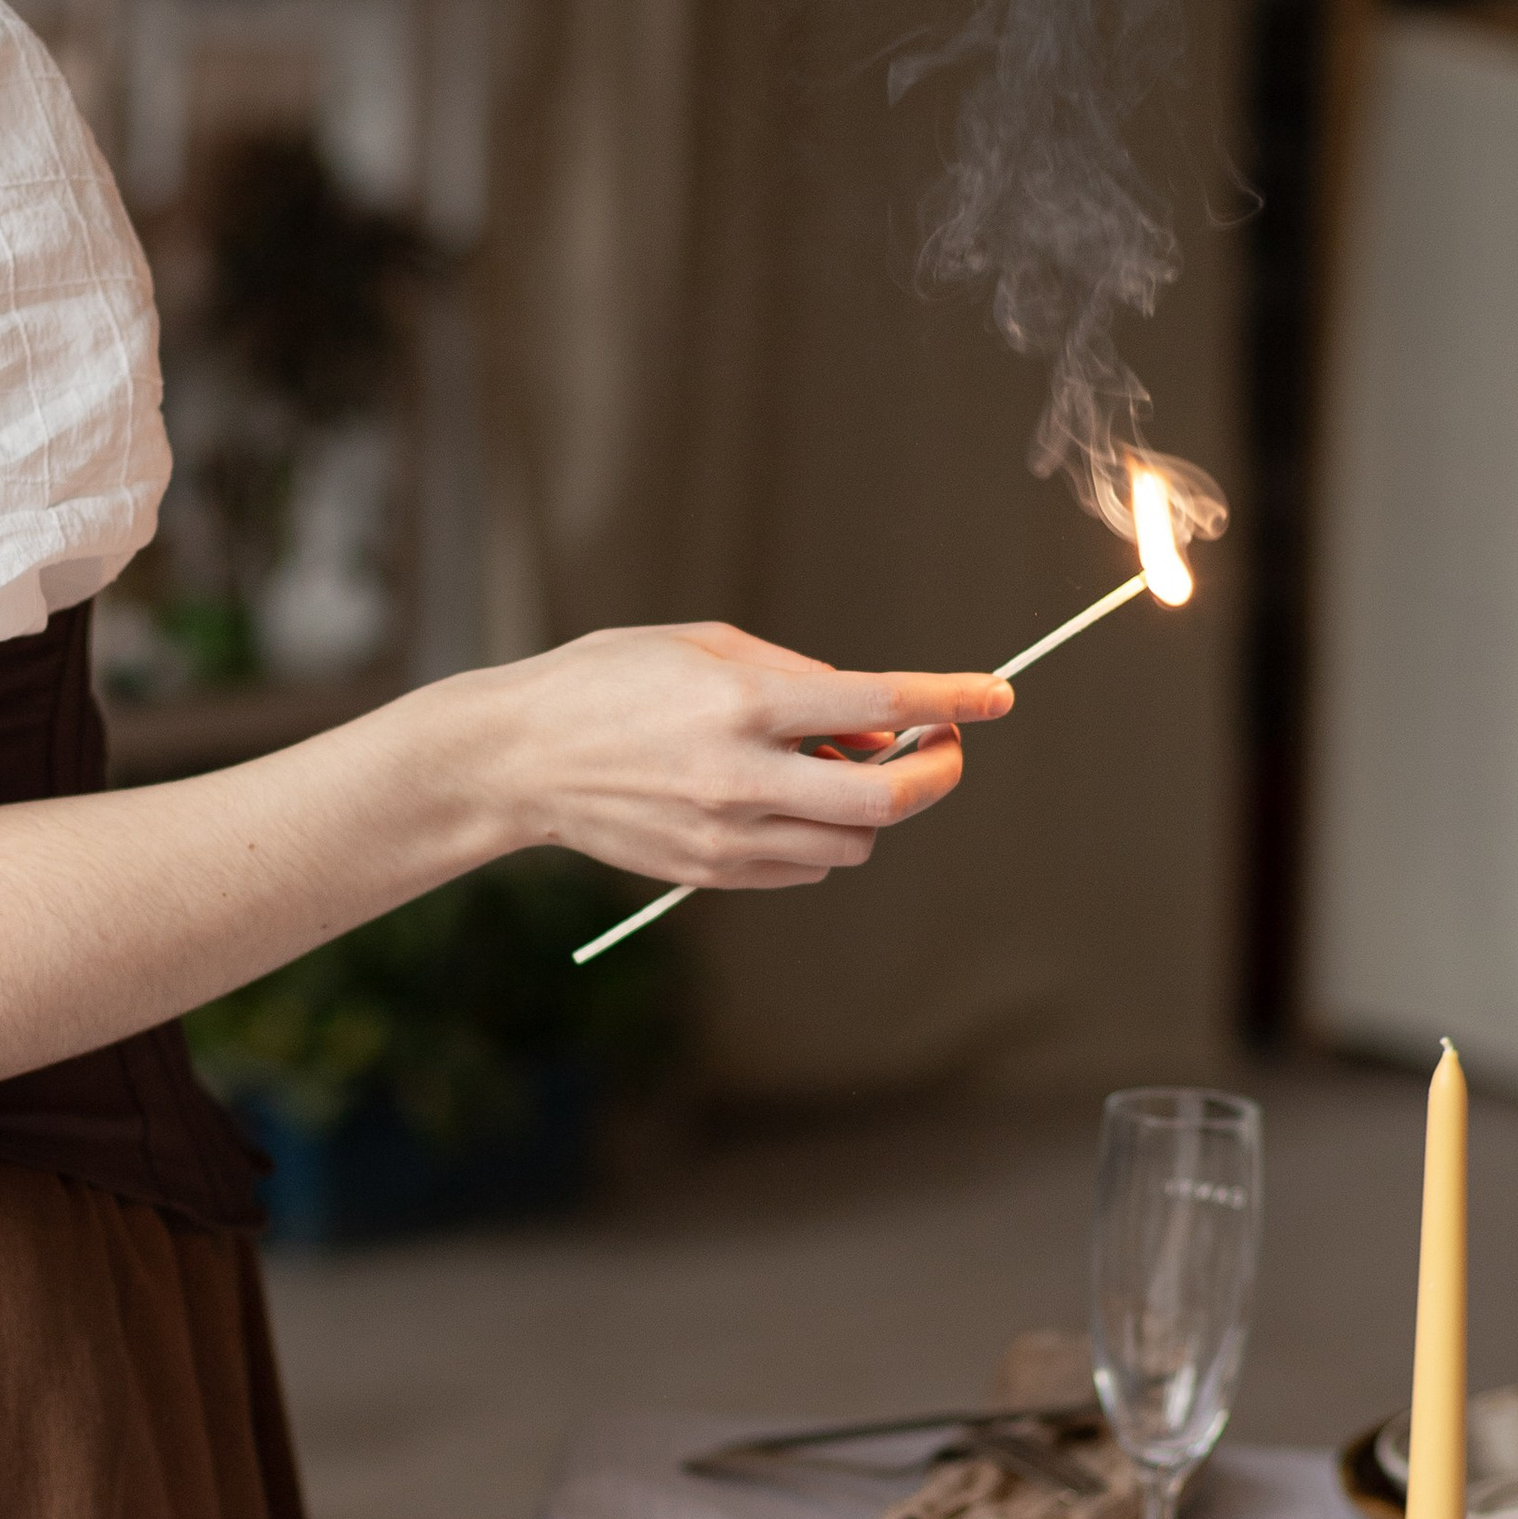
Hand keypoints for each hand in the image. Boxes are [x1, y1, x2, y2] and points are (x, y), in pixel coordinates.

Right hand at [482, 623, 1011, 891]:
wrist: (520, 758)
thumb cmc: (611, 680)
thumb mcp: (708, 646)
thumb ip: (802, 680)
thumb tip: (880, 725)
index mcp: (742, 703)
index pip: (879, 705)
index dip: (951, 700)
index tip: (998, 696)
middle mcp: (741, 776)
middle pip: (886, 801)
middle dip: (937, 776)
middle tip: (943, 749)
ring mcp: (726, 834)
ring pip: (854, 841)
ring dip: (875, 805)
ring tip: (843, 762)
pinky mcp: (710, 872)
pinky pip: (808, 865)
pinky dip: (825, 834)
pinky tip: (794, 798)